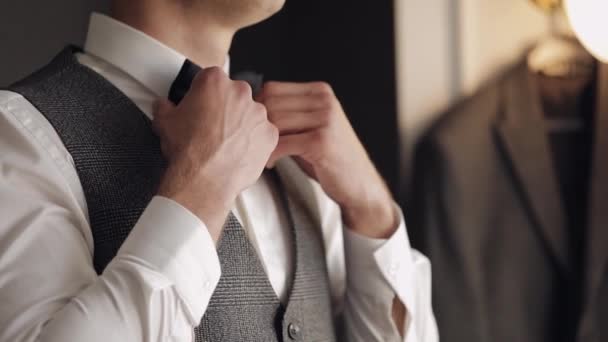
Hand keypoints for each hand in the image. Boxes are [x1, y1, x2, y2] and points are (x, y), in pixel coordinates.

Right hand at [154, 67, 278, 241]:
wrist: (204, 180)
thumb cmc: (188, 150)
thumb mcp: (164, 121)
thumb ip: (165, 106)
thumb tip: (163, 105)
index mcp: (214, 81)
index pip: (210, 79)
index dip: (204, 95)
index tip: (201, 106)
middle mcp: (240, 92)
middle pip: (234, 95)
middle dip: (225, 108)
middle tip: (212, 128)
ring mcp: (258, 113)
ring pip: (251, 114)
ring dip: (241, 124)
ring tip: (225, 144)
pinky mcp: (270, 134)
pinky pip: (263, 134)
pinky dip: (254, 141)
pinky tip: (239, 152)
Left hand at [258, 82, 396, 238]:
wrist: (359, 183)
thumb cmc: (330, 157)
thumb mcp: (312, 126)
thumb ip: (290, 114)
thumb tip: (251, 110)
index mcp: (320, 91)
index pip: (272, 88)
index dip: (257, 109)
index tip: (253, 128)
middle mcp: (324, 100)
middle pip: (270, 103)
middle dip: (257, 126)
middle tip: (254, 144)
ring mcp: (325, 119)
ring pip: (274, 122)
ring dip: (262, 141)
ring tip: (262, 155)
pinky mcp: (321, 141)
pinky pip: (282, 143)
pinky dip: (270, 155)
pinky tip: (271, 163)